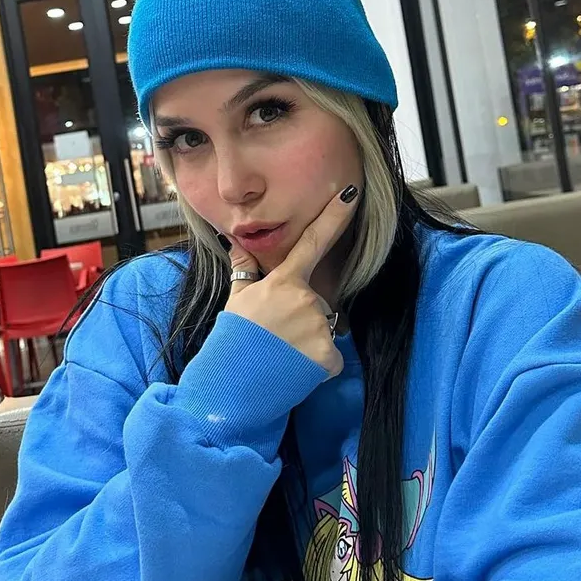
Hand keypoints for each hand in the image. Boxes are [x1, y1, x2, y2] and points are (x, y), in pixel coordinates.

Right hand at [223, 185, 360, 377]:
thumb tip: (234, 241)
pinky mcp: (327, 356)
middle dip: (301, 318)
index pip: (313, 242)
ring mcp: (318, 327)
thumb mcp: (235, 301)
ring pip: (322, 330)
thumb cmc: (231, 341)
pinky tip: (294, 370)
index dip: (334, 215)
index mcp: (283, 282)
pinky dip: (316, 367)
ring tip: (281, 355)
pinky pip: (329, 357)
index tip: (351, 193)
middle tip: (274, 337)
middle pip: (316, 302)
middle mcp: (306, 299)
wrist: (230, 386)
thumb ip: (243, 270)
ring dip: (307, 342)